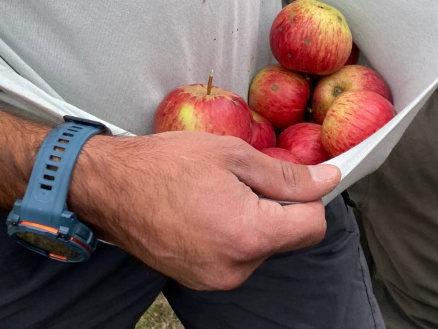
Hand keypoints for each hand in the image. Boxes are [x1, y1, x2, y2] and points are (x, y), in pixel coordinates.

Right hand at [70, 131, 340, 289]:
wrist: (109, 188)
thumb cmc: (166, 164)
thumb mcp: (233, 155)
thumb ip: (286, 175)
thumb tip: (328, 181)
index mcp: (248, 235)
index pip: (313, 226)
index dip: (309, 197)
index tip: (289, 179)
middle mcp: (236, 268)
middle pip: (287, 238)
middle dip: (276, 209)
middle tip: (239, 181)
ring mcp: (216, 280)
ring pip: (261, 249)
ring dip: (252, 223)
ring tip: (214, 196)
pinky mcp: (201, 281)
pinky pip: (236, 258)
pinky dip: (231, 236)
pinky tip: (204, 213)